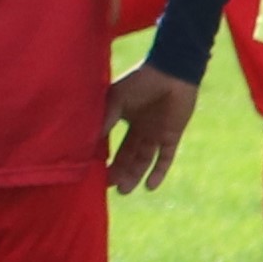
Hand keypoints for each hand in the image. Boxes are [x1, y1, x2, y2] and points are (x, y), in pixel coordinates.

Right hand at [103, 60, 198, 194]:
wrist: (172, 71)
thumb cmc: (141, 80)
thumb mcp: (117, 98)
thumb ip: (106, 119)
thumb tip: (90, 141)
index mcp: (122, 118)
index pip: (110, 142)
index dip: (102, 157)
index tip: (93, 171)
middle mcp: (139, 128)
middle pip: (127, 155)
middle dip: (118, 171)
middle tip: (108, 187)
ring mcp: (155, 133)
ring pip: (143, 160)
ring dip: (134, 175)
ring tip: (124, 191)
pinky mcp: (171, 135)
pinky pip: (165, 157)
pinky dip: (159, 172)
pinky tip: (150, 186)